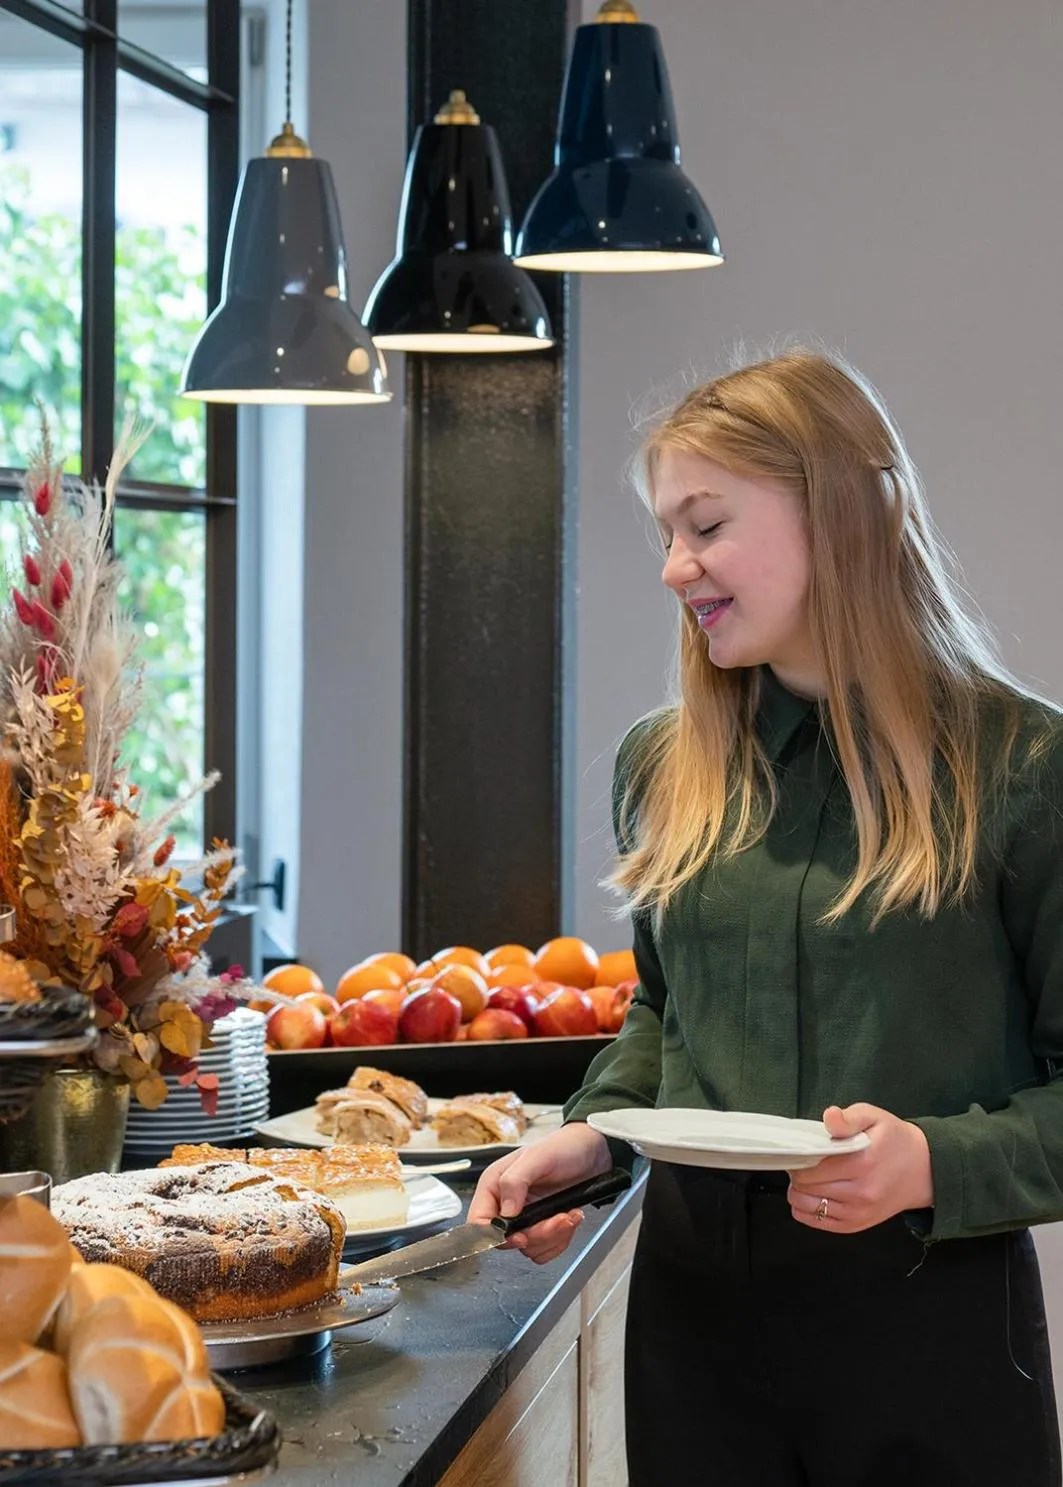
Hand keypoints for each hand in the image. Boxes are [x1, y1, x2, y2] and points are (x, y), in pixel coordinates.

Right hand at [467, 1121, 612, 1263]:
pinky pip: (544, 1250)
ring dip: (553, 1237)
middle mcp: (505, 1204)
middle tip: (558, 1218)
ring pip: (529, 1248)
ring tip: (569, 1215)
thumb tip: (504, 1213)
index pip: (479, 1223)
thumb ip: (515, 1181)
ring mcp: (524, 1217)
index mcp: (494, 1186)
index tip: (520, 1237)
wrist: (590, 1152)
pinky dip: (561, 1240)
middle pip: (508, 1240)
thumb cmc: (563, 1147)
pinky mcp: (542, 1226)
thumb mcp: (537, 1157)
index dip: (496, 1236)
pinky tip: (571, 1218)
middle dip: (537, 1234)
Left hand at [787, 1103, 933, 1233]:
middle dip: (798, 1174)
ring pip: (807, 1207)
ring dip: (800, 1192)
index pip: (810, 1169)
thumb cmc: (893, 1140)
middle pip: (805, 1189)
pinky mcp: (857, 1225)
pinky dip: (807, 1209)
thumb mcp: (873, 1117)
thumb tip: (829, 1116)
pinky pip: (817, 1222)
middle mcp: (860, 1193)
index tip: (802, 1152)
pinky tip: (814, 1194)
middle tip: (805, 1163)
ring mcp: (858, 1213)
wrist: (924, 1170)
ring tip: (809, 1178)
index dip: (798, 1159)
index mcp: (862, 1163)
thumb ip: (848, 1118)